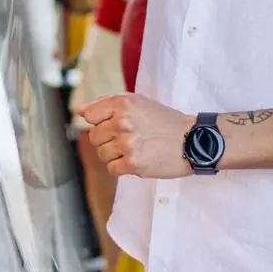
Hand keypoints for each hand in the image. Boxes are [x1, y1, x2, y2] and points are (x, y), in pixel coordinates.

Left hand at [76, 94, 193, 179]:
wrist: (193, 140)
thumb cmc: (165, 121)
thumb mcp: (138, 103)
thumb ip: (107, 104)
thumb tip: (79, 111)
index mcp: (122, 103)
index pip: (90, 115)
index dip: (101, 122)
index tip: (115, 125)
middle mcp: (122, 122)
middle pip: (94, 137)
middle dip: (108, 140)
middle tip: (130, 139)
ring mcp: (127, 144)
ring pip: (102, 154)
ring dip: (116, 155)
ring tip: (135, 149)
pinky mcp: (133, 163)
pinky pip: (112, 169)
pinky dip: (122, 168)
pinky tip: (136, 160)